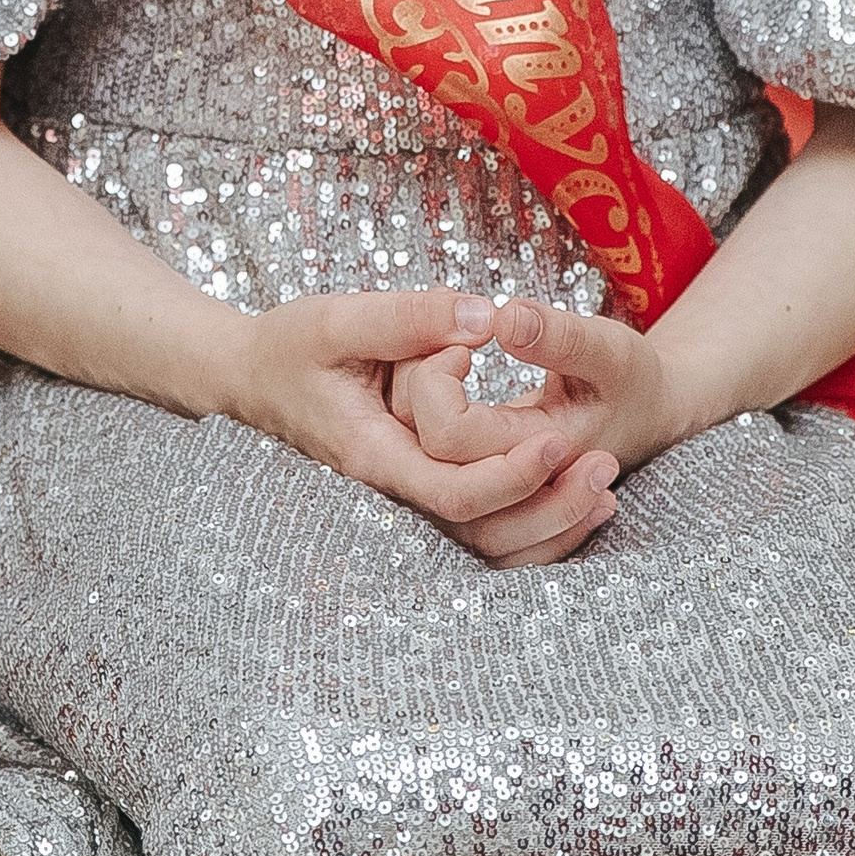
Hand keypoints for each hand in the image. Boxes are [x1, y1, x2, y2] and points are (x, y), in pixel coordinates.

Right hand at [221, 288, 575, 535]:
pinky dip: (529, 516)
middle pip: (480, 527)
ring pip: (485, 538)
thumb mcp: (340, 318)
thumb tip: (487, 319)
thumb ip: (412, 317)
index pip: (451, 492)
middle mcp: (391, 489)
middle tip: (606, 467)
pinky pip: (479, 524)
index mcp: (370, 453)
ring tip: (606, 488)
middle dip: (548, 504)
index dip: (509, 474)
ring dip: (549, 520)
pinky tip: (572, 491)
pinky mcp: (416, 484)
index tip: (559, 439)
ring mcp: (404, 494)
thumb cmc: (288, 344)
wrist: (249, 379)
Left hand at [390, 298, 678, 567]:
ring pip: (423, 475)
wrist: (648, 412)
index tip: (464, 343)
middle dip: (418, 393)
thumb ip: (561, 338)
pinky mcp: (486, 483)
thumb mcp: (608, 348)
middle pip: (425, 461)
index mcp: (538, 457)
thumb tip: (503, 319)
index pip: (450, 438)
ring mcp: (497, 494)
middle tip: (449, 349)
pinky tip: (441, 382)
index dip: (437, 382)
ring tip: (443, 360)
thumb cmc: (631, 378)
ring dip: (414, 412)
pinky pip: (436, 474)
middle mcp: (511, 489)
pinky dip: (424, 429)